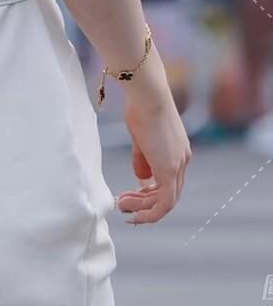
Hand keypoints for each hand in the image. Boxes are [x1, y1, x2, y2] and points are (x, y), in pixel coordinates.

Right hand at [118, 55, 191, 223]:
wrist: (147, 93)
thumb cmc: (140, 107)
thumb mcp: (141, 138)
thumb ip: (143, 159)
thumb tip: (142, 179)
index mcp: (178, 151)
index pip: (169, 182)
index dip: (150, 195)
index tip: (130, 196)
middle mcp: (183, 160)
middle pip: (169, 194)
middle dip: (145, 204)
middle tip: (123, 205)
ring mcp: (178, 164)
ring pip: (167, 201)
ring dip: (143, 208)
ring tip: (123, 207)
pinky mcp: (169, 168)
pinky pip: (165, 202)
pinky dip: (149, 212)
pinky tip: (132, 212)